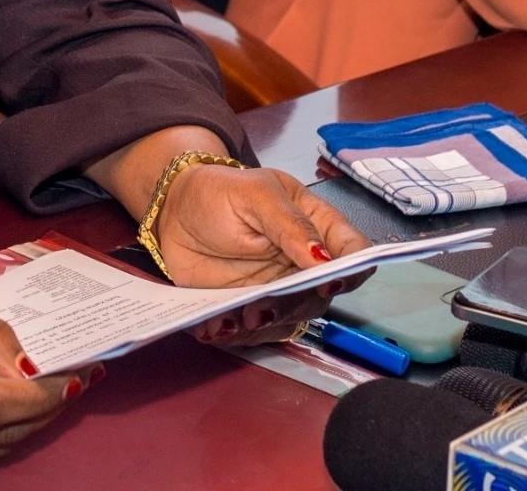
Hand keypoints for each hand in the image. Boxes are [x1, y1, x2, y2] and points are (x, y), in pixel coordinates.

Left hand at [155, 164, 370, 345]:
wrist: (174, 213)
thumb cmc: (219, 193)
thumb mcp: (255, 193)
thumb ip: (290, 223)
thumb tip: (323, 258)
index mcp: (316, 225)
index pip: (352, 252)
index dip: (352, 271)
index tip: (328, 282)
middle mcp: (303, 263)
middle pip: (320, 295)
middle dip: (292, 305)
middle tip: (261, 306)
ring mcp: (278, 288)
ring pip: (288, 319)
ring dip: (262, 326)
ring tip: (230, 320)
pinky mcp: (250, 308)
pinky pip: (254, 331)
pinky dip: (235, 333)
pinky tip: (213, 326)